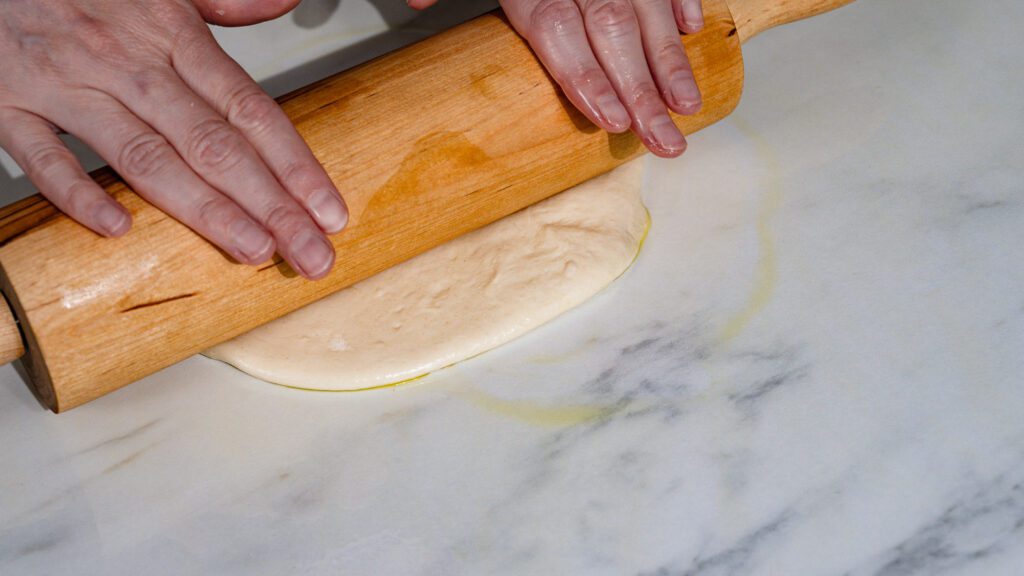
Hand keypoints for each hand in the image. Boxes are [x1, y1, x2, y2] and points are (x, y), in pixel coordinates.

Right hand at [0, 0, 346, 278]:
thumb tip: (281, 3)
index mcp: (168, 32)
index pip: (249, 109)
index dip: (295, 165)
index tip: (330, 211)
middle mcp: (125, 63)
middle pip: (213, 145)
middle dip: (271, 206)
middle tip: (311, 255)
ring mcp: (66, 85)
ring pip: (145, 158)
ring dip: (204, 210)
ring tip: (254, 252)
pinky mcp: (8, 104)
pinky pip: (42, 156)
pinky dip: (76, 193)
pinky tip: (120, 229)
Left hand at [411, 0, 703, 157]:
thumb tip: (419, 2)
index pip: (557, 30)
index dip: (586, 77)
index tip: (612, 119)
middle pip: (612, 29)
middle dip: (644, 89)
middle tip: (667, 139)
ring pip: (646, 3)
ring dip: (670, 55)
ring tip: (689, 103)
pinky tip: (692, 29)